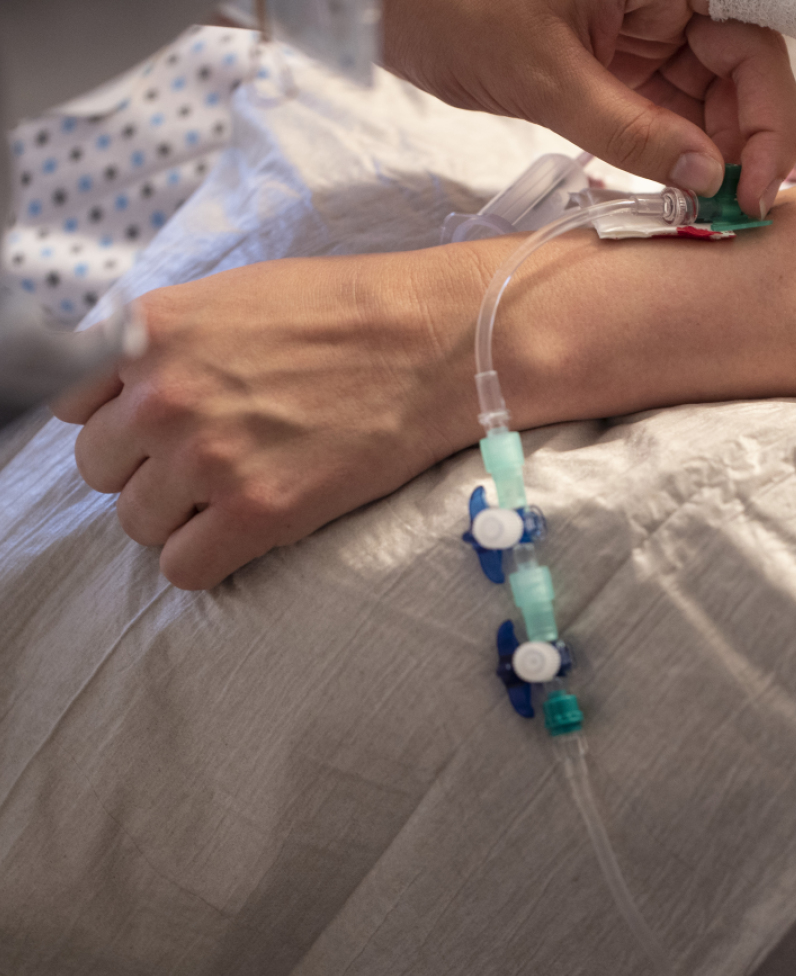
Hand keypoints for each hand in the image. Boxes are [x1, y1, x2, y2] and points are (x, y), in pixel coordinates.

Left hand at [49, 250, 488, 589]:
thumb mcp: (232, 295)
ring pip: (138, 522)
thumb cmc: (347, 311)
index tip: (157, 427)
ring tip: (236, 493)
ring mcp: (207, 458)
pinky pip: (185, 567)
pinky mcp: (258, 512)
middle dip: (147, 468)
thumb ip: (164, 341)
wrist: (434, 341)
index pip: (70, 404)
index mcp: (149, 334)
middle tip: (210, 460)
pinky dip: (207, 559)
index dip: (117, 419)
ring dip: (179, 516)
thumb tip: (124, 384)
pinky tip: (243, 532)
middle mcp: (163, 397)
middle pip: (100, 468)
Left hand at [380, 0, 795, 217]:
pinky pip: (664, 108)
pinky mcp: (616, 58)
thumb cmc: (453, 2)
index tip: (759, 188)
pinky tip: (676, 194)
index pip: (753, 44)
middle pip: (741, 74)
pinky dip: (672, 153)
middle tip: (733, 215)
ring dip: (710, 158)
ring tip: (704, 214)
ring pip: (707, 97)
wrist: (381, 0)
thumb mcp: (544, 74)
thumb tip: (706, 180)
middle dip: (743, 146)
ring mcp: (643, 26)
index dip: (770, 119)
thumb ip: (631, 130)